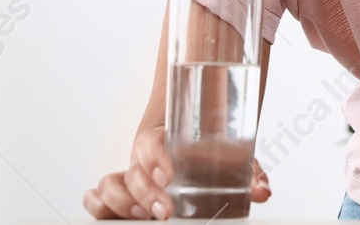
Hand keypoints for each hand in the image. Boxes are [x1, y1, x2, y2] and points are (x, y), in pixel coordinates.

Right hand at [83, 127, 270, 219]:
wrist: (191, 145)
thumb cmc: (208, 153)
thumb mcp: (229, 160)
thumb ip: (247, 173)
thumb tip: (263, 192)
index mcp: (165, 142)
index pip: (150, 143)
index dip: (154, 159)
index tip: (168, 175)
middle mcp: (142, 160)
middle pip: (130, 172)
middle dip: (144, 194)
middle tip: (166, 211)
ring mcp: (128, 179)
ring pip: (107, 185)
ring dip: (120, 203)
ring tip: (144, 216)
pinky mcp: (120, 196)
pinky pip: (96, 198)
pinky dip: (98, 206)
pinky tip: (115, 216)